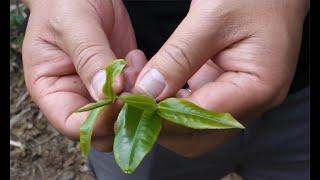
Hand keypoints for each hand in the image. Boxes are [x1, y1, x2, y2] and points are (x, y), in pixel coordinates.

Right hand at [22, 0, 145, 151]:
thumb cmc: (65, 2)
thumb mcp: (73, 25)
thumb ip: (89, 59)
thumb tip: (107, 95)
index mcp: (51, 90)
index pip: (73, 125)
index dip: (98, 122)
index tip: (120, 103)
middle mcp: (76, 95)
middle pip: (102, 129)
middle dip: (123, 114)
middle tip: (136, 88)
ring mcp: (100, 89)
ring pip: (123, 115)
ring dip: (136, 97)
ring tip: (132, 63)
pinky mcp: (120, 79)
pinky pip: (136, 95)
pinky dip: (143, 84)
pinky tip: (136, 58)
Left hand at [133, 0, 308, 156]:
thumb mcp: (210, 19)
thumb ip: (178, 58)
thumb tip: (146, 92)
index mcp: (259, 87)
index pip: (202, 119)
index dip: (162, 117)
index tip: (131, 105)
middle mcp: (253, 101)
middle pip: (199, 137)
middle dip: (161, 126)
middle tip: (132, 105)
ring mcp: (241, 96)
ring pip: (195, 128)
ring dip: (164, 117)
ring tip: (138, 95)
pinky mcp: (228, 87)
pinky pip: (197, 108)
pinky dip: (173, 104)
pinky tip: (156, 88)